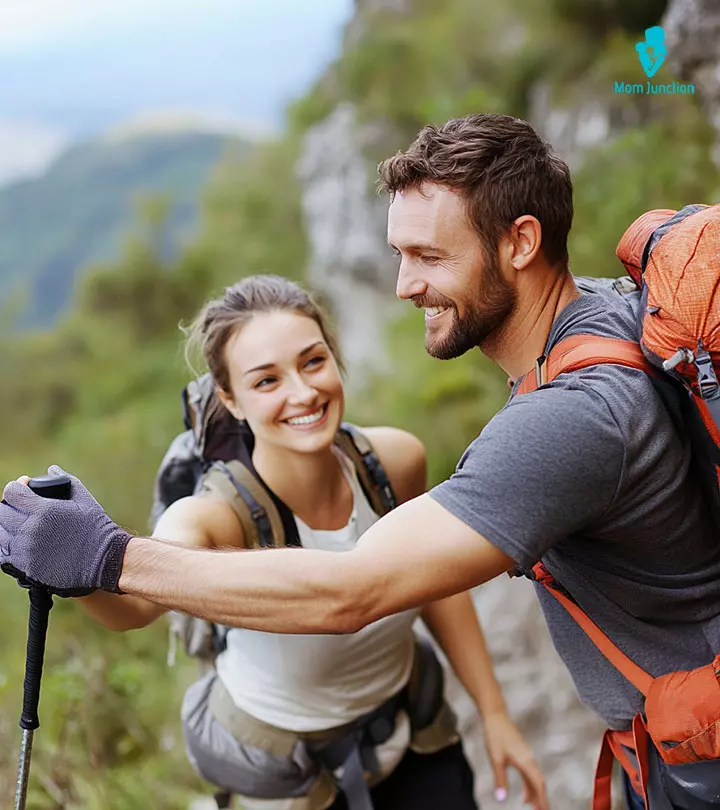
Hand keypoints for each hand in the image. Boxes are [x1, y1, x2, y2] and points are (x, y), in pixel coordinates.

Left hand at [0, 465, 131, 593]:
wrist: (104, 559)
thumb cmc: (97, 527)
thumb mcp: (84, 498)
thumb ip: (65, 480)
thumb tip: (52, 469)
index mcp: (43, 510)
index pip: (11, 493)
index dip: (16, 488)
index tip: (24, 488)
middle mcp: (30, 529)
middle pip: (1, 512)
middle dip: (11, 506)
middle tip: (23, 508)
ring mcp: (26, 550)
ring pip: (0, 534)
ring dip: (8, 527)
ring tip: (22, 526)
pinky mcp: (26, 567)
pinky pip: (4, 555)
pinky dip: (9, 547)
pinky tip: (21, 543)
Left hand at [482, 711, 547, 809]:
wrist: (495, 716)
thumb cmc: (495, 735)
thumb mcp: (496, 759)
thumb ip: (500, 779)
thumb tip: (501, 798)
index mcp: (526, 761)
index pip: (538, 784)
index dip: (542, 799)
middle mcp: (529, 759)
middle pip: (539, 783)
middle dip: (540, 799)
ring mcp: (526, 756)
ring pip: (535, 779)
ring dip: (535, 794)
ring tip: (532, 809)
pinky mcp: (522, 753)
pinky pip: (529, 774)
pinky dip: (529, 786)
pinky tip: (524, 795)